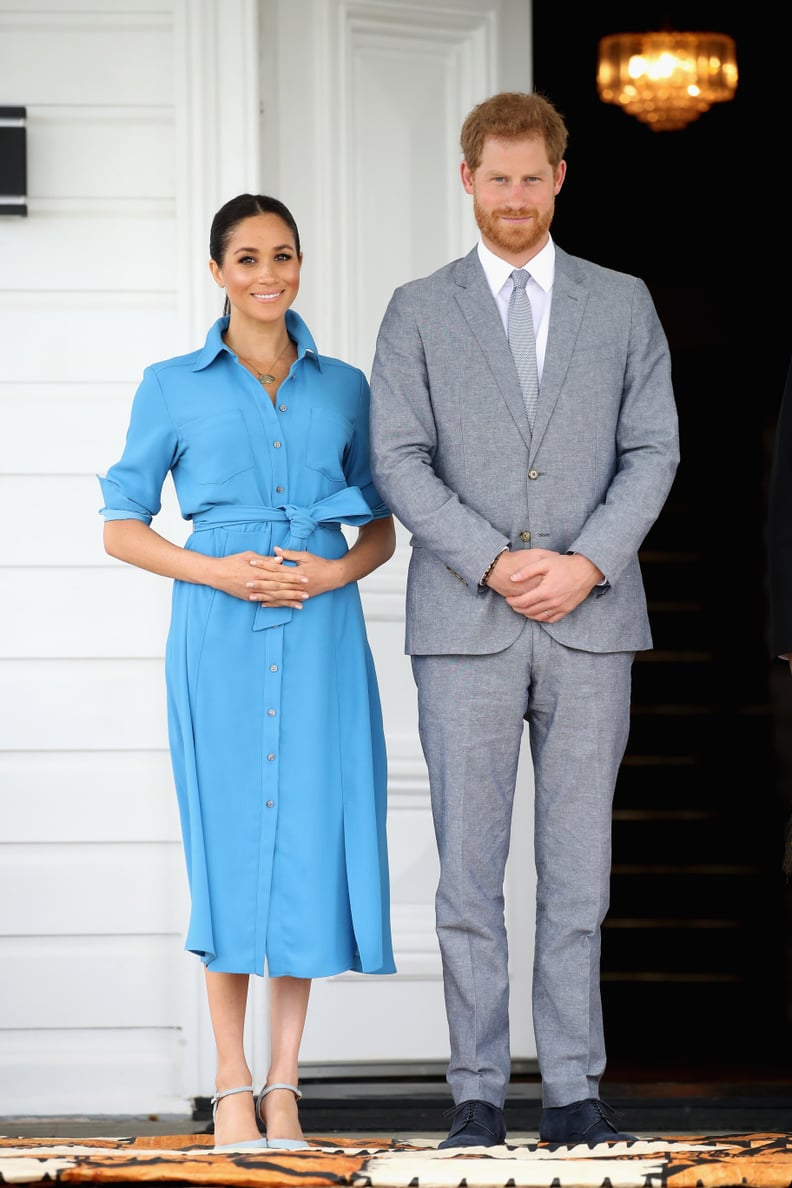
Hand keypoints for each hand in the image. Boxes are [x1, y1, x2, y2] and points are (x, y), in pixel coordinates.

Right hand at [212, 549, 309, 608]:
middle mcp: (258, 583)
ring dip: (288, 601)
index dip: (294, 577)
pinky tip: (285, 607)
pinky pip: (265, 602)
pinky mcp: (249, 598)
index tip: (305, 578)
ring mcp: (254, 592)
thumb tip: (281, 559)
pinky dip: (276, 605)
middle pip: (280, 587)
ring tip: (301, 604)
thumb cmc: (232, 562)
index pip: (280, 574)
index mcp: (259, 570)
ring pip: (274, 597)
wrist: (216, 574)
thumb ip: (266, 559)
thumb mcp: (249, 555)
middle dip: (295, 590)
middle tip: (308, 593)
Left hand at [250, 546, 344, 599]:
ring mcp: (297, 592)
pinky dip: (274, 604)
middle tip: (246, 582)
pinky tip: (264, 604)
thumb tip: (275, 550)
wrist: (334, 576)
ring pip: (278, 595)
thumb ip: (289, 554)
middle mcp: (295, 583)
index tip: (252, 562)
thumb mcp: (305, 556)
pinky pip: (284, 602)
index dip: (263, 564)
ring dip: (264, 596)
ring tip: (251, 596)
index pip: (276, 567)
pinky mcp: (299, 598)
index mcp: (296, 571)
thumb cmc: (320, 564)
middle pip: (274, 583)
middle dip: (260, 583)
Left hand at [488, 549, 602, 621]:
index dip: (512, 601)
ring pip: (539, 617)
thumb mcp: (545, 563)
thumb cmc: (566, 564)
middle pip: (529, 611)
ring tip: (522, 609)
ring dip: (528, 614)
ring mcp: (560, 607)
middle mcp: (552, 602)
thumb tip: (512, 578)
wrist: (587, 570)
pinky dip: (541, 618)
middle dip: (518, 608)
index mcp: (545, 591)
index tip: (508, 598)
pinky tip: (536, 613)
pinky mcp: (567, 609)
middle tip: (512, 604)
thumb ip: (527, 571)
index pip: (523, 601)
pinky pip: (551, 619)